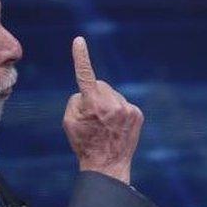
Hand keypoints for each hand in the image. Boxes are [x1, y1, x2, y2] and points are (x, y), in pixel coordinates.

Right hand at [62, 36, 143, 183]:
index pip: (85, 75)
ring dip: (107, 104)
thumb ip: (77, 99)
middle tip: (92, 117)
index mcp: (93, 104)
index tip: (79, 41)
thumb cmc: (84, 143)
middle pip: (100, 85)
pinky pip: (123, 103)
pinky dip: (118, 111)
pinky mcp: (138, 114)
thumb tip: (90, 91)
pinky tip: (116, 126)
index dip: (81, 57)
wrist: (107, 165)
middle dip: (95, 95)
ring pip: (113, 95)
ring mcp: (128, 108)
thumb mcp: (69, 120)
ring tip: (105, 125)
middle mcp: (113, 103)